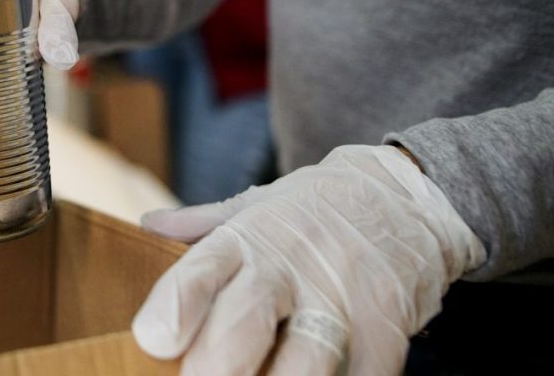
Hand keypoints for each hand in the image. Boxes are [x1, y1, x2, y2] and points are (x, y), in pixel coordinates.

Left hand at [131, 145, 484, 374]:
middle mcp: (290, 267)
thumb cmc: (315, 210)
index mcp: (248, 239)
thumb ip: (203, 224)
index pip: (201, 270)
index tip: (154, 339)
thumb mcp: (257, 204)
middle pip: (246, 319)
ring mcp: (340, 296)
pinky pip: (363, 371)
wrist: (406, 195)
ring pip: (306, 357)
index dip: (176, 305)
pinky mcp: (386, 325)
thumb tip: (148, 226)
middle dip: (218, 361)